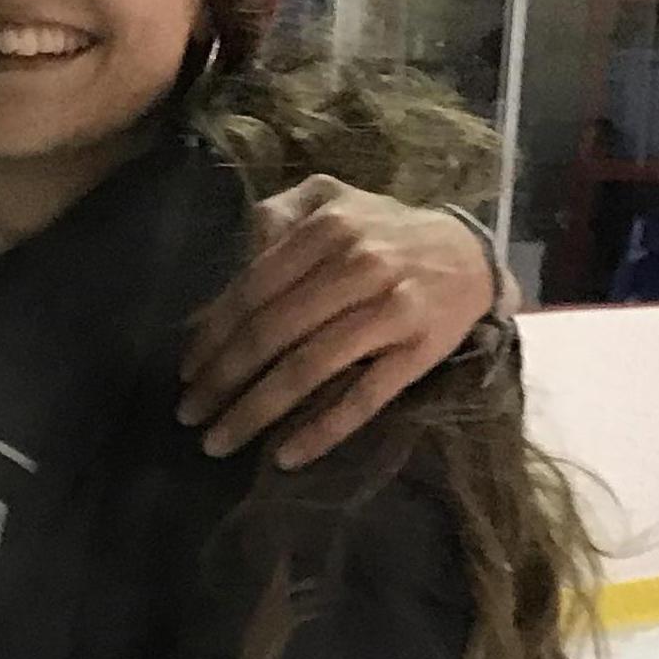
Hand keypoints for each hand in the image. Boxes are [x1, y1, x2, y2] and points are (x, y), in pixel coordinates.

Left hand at [177, 179, 500, 469]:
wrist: (472, 255)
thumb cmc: (383, 234)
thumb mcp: (332, 201)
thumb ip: (276, 220)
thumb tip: (227, 271)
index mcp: (328, 228)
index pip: (252, 290)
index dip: (212, 337)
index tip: (185, 373)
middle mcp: (359, 265)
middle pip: (271, 333)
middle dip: (221, 381)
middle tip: (189, 415)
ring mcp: (391, 310)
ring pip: (307, 369)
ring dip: (255, 412)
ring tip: (219, 442)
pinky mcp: (419, 353)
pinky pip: (362, 399)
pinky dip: (320, 431)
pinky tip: (285, 457)